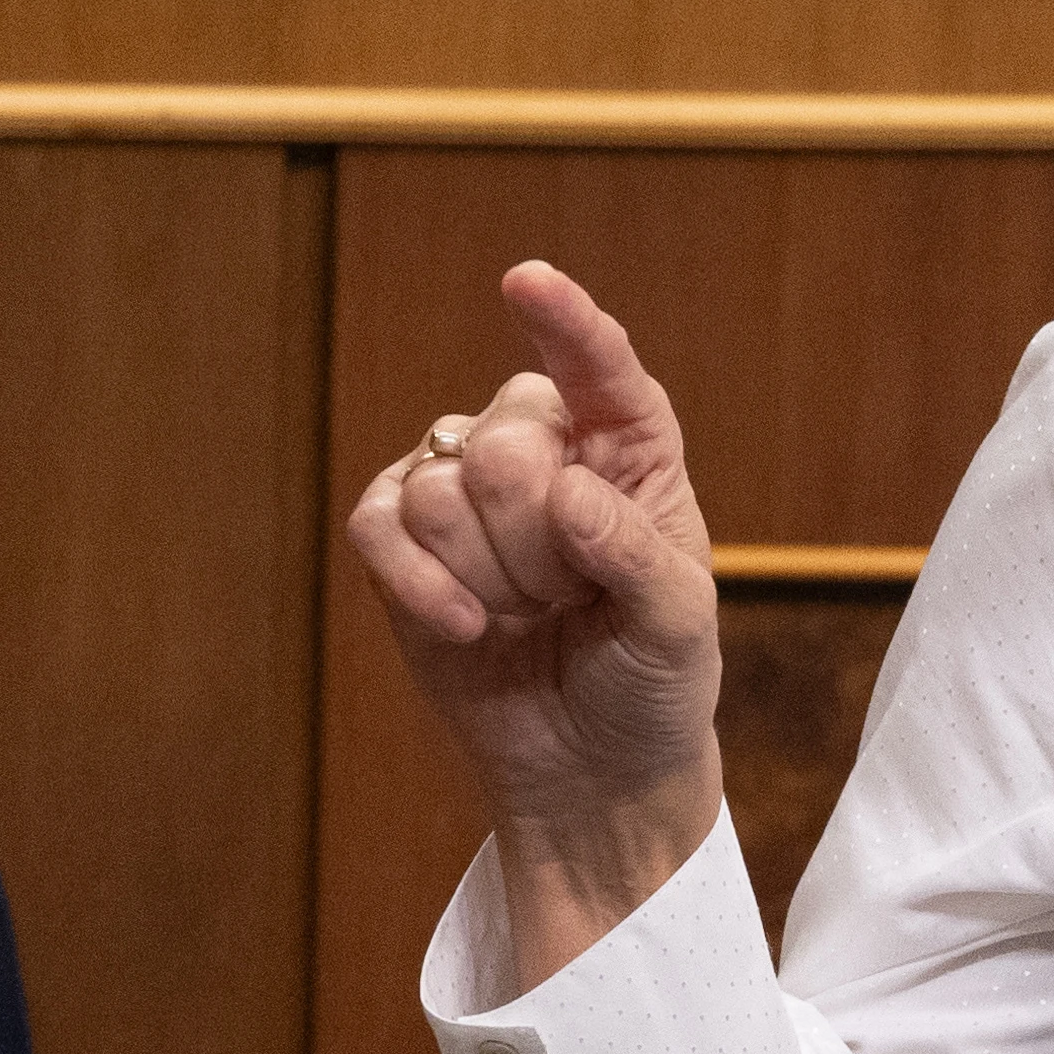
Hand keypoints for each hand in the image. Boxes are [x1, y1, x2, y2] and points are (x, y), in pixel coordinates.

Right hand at [344, 262, 725, 991]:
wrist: (590, 771)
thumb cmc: (652, 685)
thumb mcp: (677, 626)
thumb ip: (633, 553)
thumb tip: (565, 494)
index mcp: (629, 448)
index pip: (599, 366)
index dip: (565, 324)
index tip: (526, 282)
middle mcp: (543, 449)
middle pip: (500, 443)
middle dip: (532, 542)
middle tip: (568, 598)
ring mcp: (465, 492)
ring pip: (436, 488)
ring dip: (484, 574)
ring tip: (529, 616)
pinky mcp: (402, 542)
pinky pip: (376, 523)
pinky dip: (414, 581)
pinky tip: (466, 628)